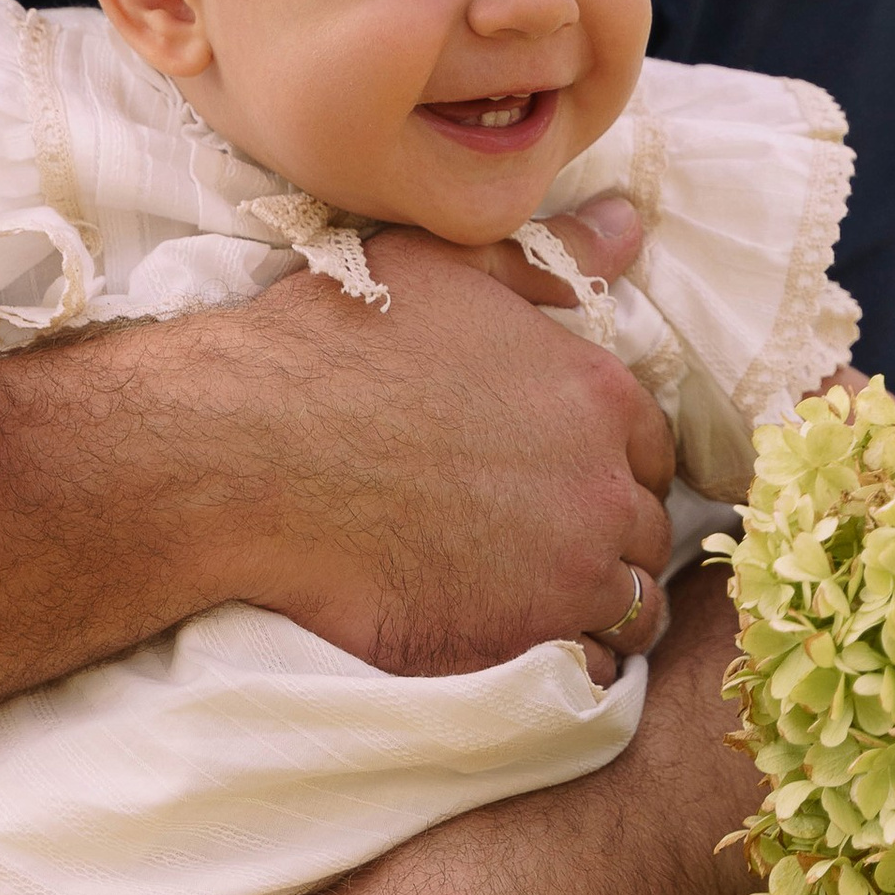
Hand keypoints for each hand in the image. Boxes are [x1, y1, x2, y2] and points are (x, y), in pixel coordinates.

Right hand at [225, 191, 673, 676]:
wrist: (246, 455)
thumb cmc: (330, 350)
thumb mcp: (442, 267)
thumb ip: (549, 259)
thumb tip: (631, 224)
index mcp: (595, 393)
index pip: (648, 449)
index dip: (606, 468)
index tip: (559, 482)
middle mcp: (602, 484)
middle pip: (642, 530)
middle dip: (603, 539)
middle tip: (537, 547)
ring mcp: (571, 571)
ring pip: (631, 607)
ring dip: (596, 608)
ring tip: (533, 604)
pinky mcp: (527, 641)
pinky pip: (591, 670)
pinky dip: (568, 664)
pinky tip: (515, 643)